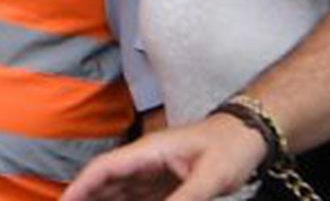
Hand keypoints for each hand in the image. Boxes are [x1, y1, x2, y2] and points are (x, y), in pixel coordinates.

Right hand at [61, 113, 267, 199]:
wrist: (247, 136)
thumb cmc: (229, 148)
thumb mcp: (211, 177)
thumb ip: (185, 199)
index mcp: (148, 152)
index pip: (105, 168)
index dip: (81, 185)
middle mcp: (144, 161)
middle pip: (106, 181)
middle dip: (85, 196)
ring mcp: (153, 172)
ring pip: (119, 190)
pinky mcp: (165, 182)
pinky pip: (137, 197)